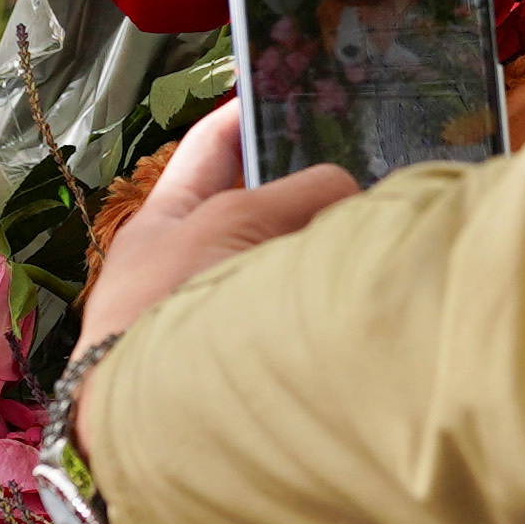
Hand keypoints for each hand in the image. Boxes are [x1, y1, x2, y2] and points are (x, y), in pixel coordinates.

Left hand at [79, 114, 358, 355]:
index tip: (296, 91)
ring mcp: (216, 321)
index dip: (250, 114)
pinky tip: (360, 295)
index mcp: (163, 221)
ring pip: (281, 265)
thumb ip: (300, 195)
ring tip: (374, 233)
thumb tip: (349, 197)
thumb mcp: (234, 224)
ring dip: (320, 249)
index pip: (211, 147)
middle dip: (304, 191)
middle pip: (255, 210)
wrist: (151, 432)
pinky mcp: (249, 368)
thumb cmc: (168, 310)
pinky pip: (296, 315)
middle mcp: (185, 267)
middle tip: (363, 167)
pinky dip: (324, 299)